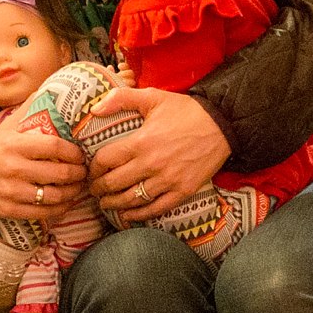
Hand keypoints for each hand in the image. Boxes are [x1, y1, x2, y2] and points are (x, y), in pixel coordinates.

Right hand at [0, 119, 86, 222]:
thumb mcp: (4, 128)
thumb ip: (26, 110)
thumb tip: (49, 87)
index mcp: (13, 145)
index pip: (53, 147)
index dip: (73, 152)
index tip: (80, 154)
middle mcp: (12, 168)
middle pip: (58, 173)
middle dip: (78, 173)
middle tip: (85, 171)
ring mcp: (11, 191)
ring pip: (54, 196)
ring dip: (73, 193)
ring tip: (79, 187)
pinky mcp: (9, 210)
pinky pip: (43, 213)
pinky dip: (60, 209)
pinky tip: (66, 203)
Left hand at [85, 87, 229, 221]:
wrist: (222, 124)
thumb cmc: (185, 110)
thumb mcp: (152, 96)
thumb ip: (120, 98)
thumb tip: (94, 109)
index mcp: (140, 142)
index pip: (105, 161)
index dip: (93, 169)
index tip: (90, 172)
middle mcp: (151, 164)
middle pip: (114, 184)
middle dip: (98, 189)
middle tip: (93, 190)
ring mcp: (168, 180)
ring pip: (132, 200)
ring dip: (113, 204)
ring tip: (105, 204)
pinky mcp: (183, 191)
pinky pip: (156, 209)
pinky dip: (139, 215)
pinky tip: (128, 215)